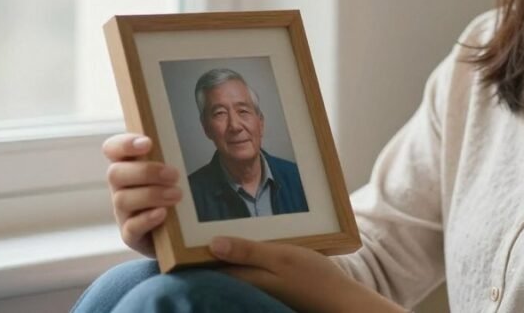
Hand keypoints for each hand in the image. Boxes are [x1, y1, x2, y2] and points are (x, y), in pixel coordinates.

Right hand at [103, 133, 182, 257]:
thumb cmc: (174, 190)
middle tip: (173, 175)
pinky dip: (147, 219)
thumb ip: (172, 155)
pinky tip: (163, 214)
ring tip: (176, 195)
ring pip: (122, 199)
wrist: (177, 232)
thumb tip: (193, 136)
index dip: (124, 144)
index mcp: (128, 165)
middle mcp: (121, 187)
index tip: (147, 143)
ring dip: (151, 194)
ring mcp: (123, 212)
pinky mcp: (131, 234)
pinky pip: (131, 227)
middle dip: (145, 172)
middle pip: (115, 173)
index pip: (113, 148)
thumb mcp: (172, 171)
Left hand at [209, 237, 406, 312]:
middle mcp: (247, 287)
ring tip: (216, 230)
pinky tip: (245, 246)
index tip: (185, 231)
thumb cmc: (313, 277)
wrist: (338, 300)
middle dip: (207, 250)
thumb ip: (248, 251)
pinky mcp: (269, 287)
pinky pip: (247, 271)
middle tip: (197, 225)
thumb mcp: (281, 257)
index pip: (209, 266)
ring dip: (225, 253)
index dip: (195, 250)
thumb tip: (212, 244)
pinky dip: (242, 259)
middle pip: (218, 268)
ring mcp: (258, 289)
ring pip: (233, 269)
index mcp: (245, 280)